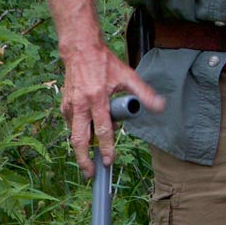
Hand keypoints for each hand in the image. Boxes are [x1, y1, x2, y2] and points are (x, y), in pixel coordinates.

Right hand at [61, 35, 160, 176]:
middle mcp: (81, 105)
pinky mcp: (64, 106)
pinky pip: (72, 125)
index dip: (106, 148)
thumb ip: (144, 93)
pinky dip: (80, 132)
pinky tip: (90, 132)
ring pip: (74, 134)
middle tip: (91, 174)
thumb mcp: (128, 76)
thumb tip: (160, 107)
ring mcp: (70, 106)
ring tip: (91, 159)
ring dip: (82, 148)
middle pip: (79, 140)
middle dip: (84, 159)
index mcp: (97, 98)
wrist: (80, 51)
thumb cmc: (105, 63)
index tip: (109, 161)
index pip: (103, 130)